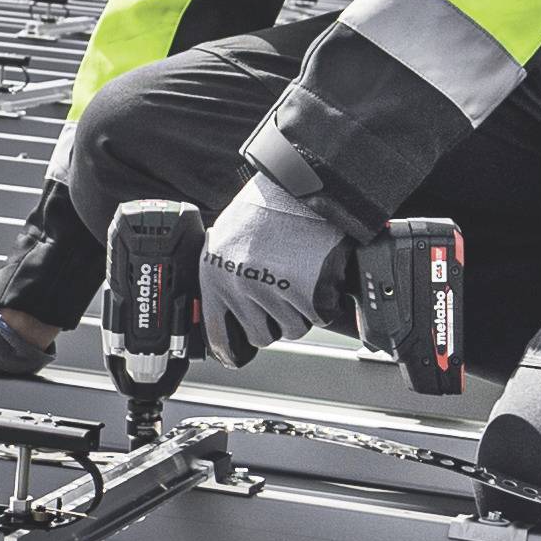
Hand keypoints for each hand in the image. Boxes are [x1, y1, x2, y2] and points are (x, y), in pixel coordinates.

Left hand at [195, 173, 347, 363]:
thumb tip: (233, 309)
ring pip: (293, 328)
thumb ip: (228, 274)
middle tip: (286, 294)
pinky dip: (325, 301)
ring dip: (303, 309)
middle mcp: (239, 286)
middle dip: (276, 320)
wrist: (302, 183)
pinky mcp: (305, 291)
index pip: (217, 332)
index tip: (236, 358)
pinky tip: (319, 274)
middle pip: (261, 335)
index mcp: (215, 274)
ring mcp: (272, 291)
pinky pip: (319, 317)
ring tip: (303, 276)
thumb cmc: (269, 205)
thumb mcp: (231, 238)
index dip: (229, 350)